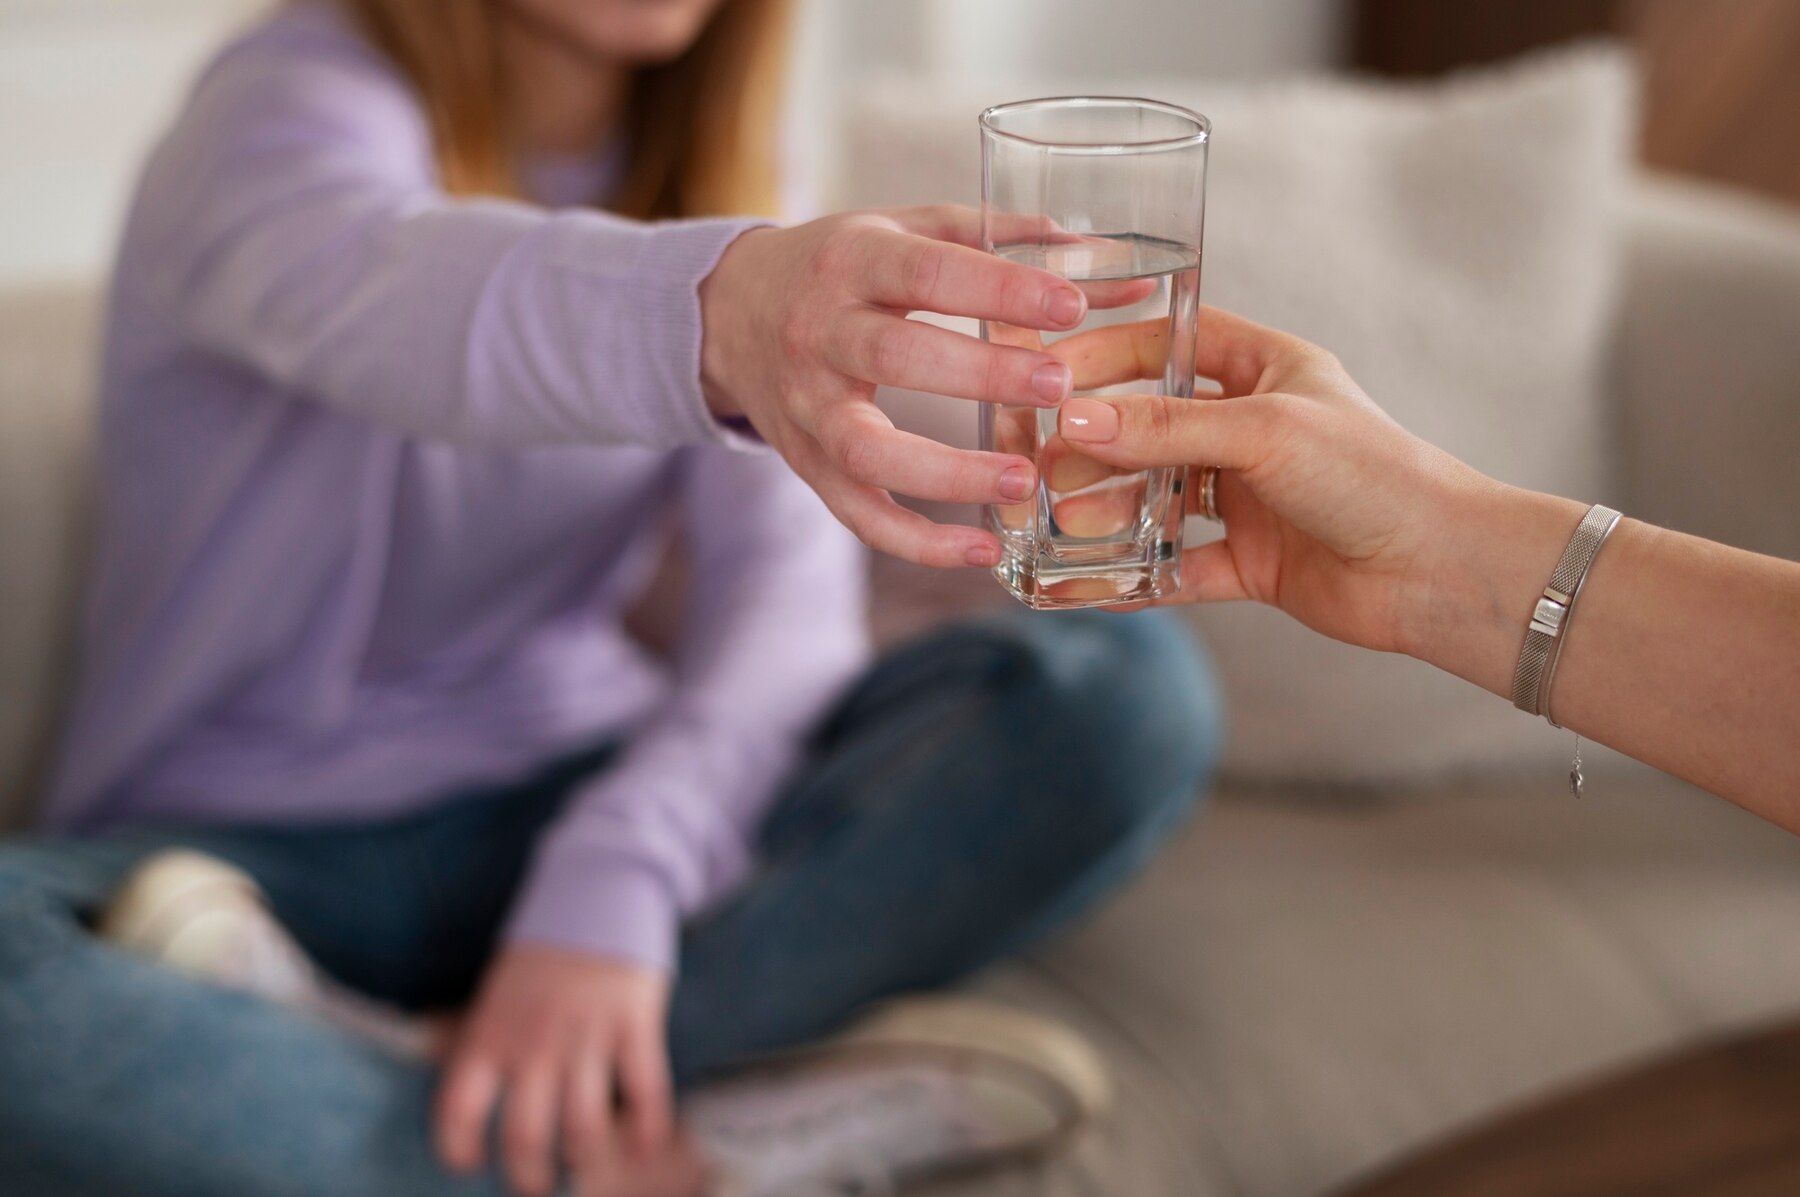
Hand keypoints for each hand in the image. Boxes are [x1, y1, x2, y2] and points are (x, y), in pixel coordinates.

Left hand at [435, 946, 673, 1196]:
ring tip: (581, 1167)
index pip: (457, 1112)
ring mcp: (587, 1035)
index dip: (458, 1150)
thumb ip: (469, 1035)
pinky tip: (640, 1150)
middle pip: (524, 1136)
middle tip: (536, 1184)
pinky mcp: (634, 1025)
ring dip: (582, 1161)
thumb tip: (433, 1065)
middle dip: (529, 1177)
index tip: (470, 1163)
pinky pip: (645, 1093)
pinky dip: (645, 1131)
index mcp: (489, 1034)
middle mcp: (534, 1042)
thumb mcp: (492, 992)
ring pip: (582, 1127)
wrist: (598, 891)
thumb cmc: (540, 954)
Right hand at [698, 205, 1091, 568]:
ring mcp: (808, 408)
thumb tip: (1115, 261)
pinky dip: (918, 542)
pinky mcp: (808, 465)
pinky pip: (858, 515)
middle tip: (1059, 386)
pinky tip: (983, 551)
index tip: (1070, 306)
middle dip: (979, 374)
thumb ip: (1002, 239)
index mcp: (852, 261)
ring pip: (867, 450)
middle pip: (893, 357)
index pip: (925, 273)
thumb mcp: (906, 228)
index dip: (997, 290)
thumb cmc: (843, 267)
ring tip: (1024, 479)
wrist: (733, 315)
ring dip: (947, 473)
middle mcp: (819, 333)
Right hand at [1052, 306, 1491, 655]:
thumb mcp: (1263, 432)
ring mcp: (1249, 496)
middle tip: (1038, 462)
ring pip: (1156, 496)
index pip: (1168, 343)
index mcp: (1264, 369)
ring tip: (1060, 521)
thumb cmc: (1373, 475)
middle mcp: (1251, 428)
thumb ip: (1165, 427)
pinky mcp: (1250, 560)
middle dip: (1094, 444)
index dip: (1104, 354)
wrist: (1441, 571)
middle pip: (1150, 425)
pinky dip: (1134, 576)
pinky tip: (1086, 584)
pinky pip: (1177, 566)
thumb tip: (1072, 420)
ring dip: (1108, 508)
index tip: (1046, 373)